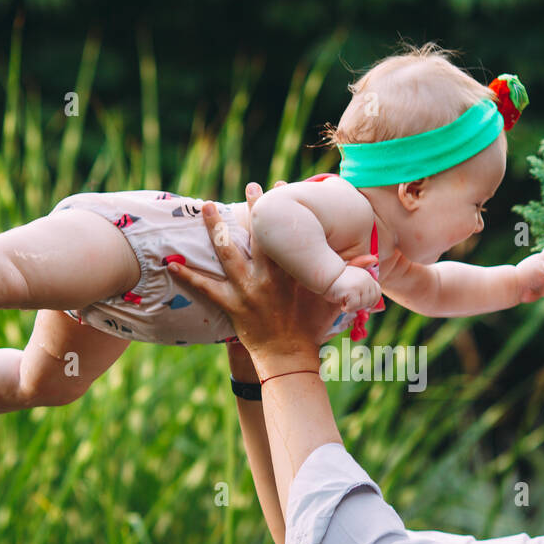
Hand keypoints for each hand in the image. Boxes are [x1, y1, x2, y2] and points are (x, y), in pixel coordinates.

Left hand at [177, 180, 343, 368]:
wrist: (290, 358)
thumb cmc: (312, 329)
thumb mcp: (335, 301)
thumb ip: (351, 277)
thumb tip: (372, 257)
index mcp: (291, 271)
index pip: (285, 233)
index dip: (282, 209)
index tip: (278, 187)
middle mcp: (267, 275)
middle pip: (257, 234)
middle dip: (252, 207)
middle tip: (249, 185)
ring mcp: (247, 289)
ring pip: (227, 252)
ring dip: (215, 228)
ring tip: (204, 206)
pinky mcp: (231, 305)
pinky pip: (206, 288)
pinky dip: (188, 275)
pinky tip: (170, 263)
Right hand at [322, 264, 381, 312]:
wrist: (325, 274)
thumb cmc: (336, 279)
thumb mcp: (352, 279)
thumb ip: (363, 286)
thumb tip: (375, 301)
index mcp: (367, 276)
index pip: (377, 292)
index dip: (372, 301)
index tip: (365, 306)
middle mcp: (366, 280)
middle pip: (371, 300)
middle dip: (361, 305)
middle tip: (350, 303)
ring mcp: (360, 285)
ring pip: (362, 305)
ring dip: (353, 307)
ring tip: (343, 300)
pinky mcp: (353, 291)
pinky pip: (353, 307)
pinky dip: (346, 308)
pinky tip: (340, 302)